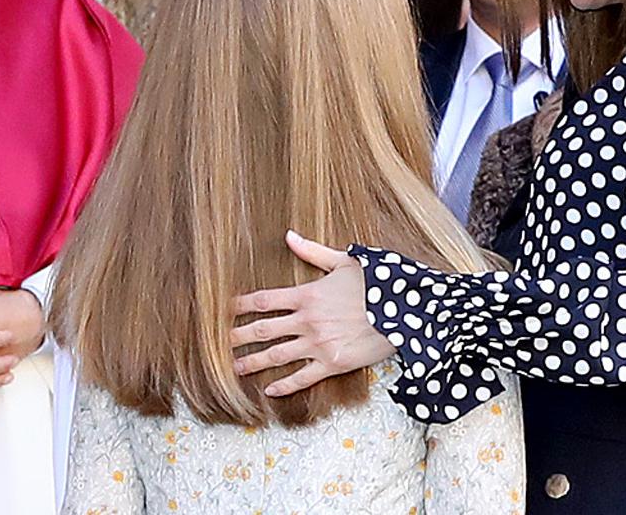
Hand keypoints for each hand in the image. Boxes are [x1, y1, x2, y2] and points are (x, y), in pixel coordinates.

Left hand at [228, 231, 393, 396]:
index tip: (223, 309)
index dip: (241, 305)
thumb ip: (312, 251)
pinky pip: (302, 378)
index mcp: (308, 294)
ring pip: (277, 356)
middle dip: (239, 336)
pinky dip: (284, 386)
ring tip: (234, 368)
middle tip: (218, 342)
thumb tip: (288, 235)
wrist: (408, 311)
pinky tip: (269, 389)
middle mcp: (308, 320)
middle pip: (263, 329)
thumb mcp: (345, 260)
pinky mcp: (333, 364)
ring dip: (253, 362)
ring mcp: (319, 344)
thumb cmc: (378, 283)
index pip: (265, 300)